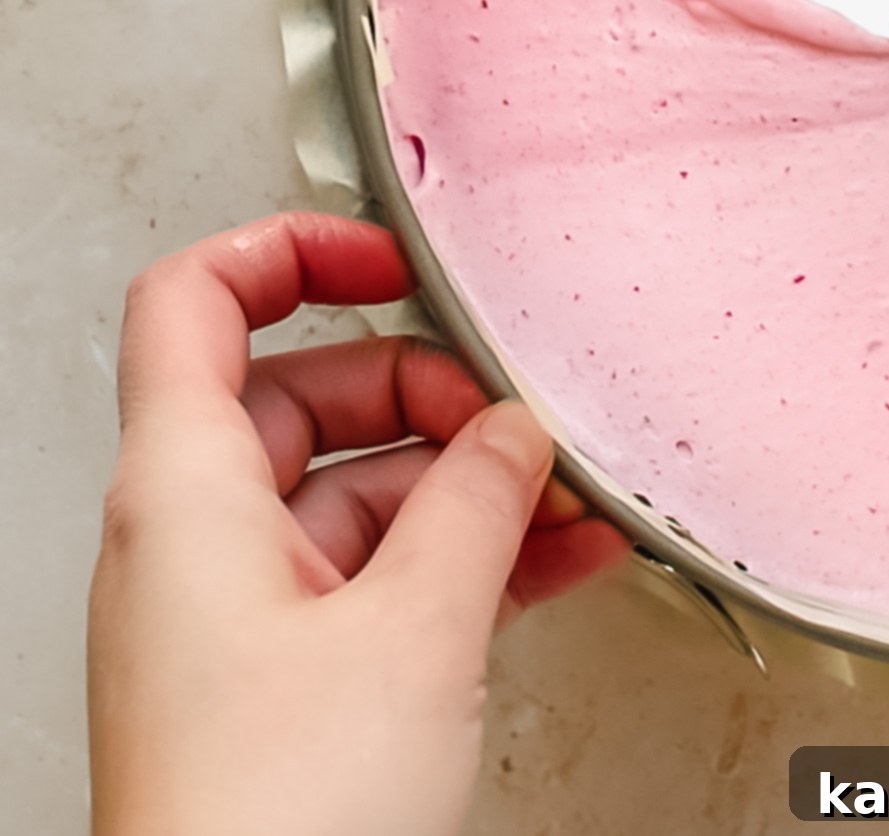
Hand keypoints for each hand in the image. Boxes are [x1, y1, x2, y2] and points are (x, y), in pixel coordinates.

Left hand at [87, 213, 625, 835]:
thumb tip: (512, 434)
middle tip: (511, 421)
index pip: (196, 298)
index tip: (390, 257)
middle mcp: (195, 537)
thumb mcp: (411, 632)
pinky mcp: (284, 682)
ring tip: (566, 496)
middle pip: (301, 394)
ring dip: (463, 486)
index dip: (292, 249)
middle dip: (421, 393)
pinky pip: (375, 577)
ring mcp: (239, 613)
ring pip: (354, 493)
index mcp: (183, 488)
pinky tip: (553, 562)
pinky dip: (457, 559)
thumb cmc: (270, 829)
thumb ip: (474, 504)